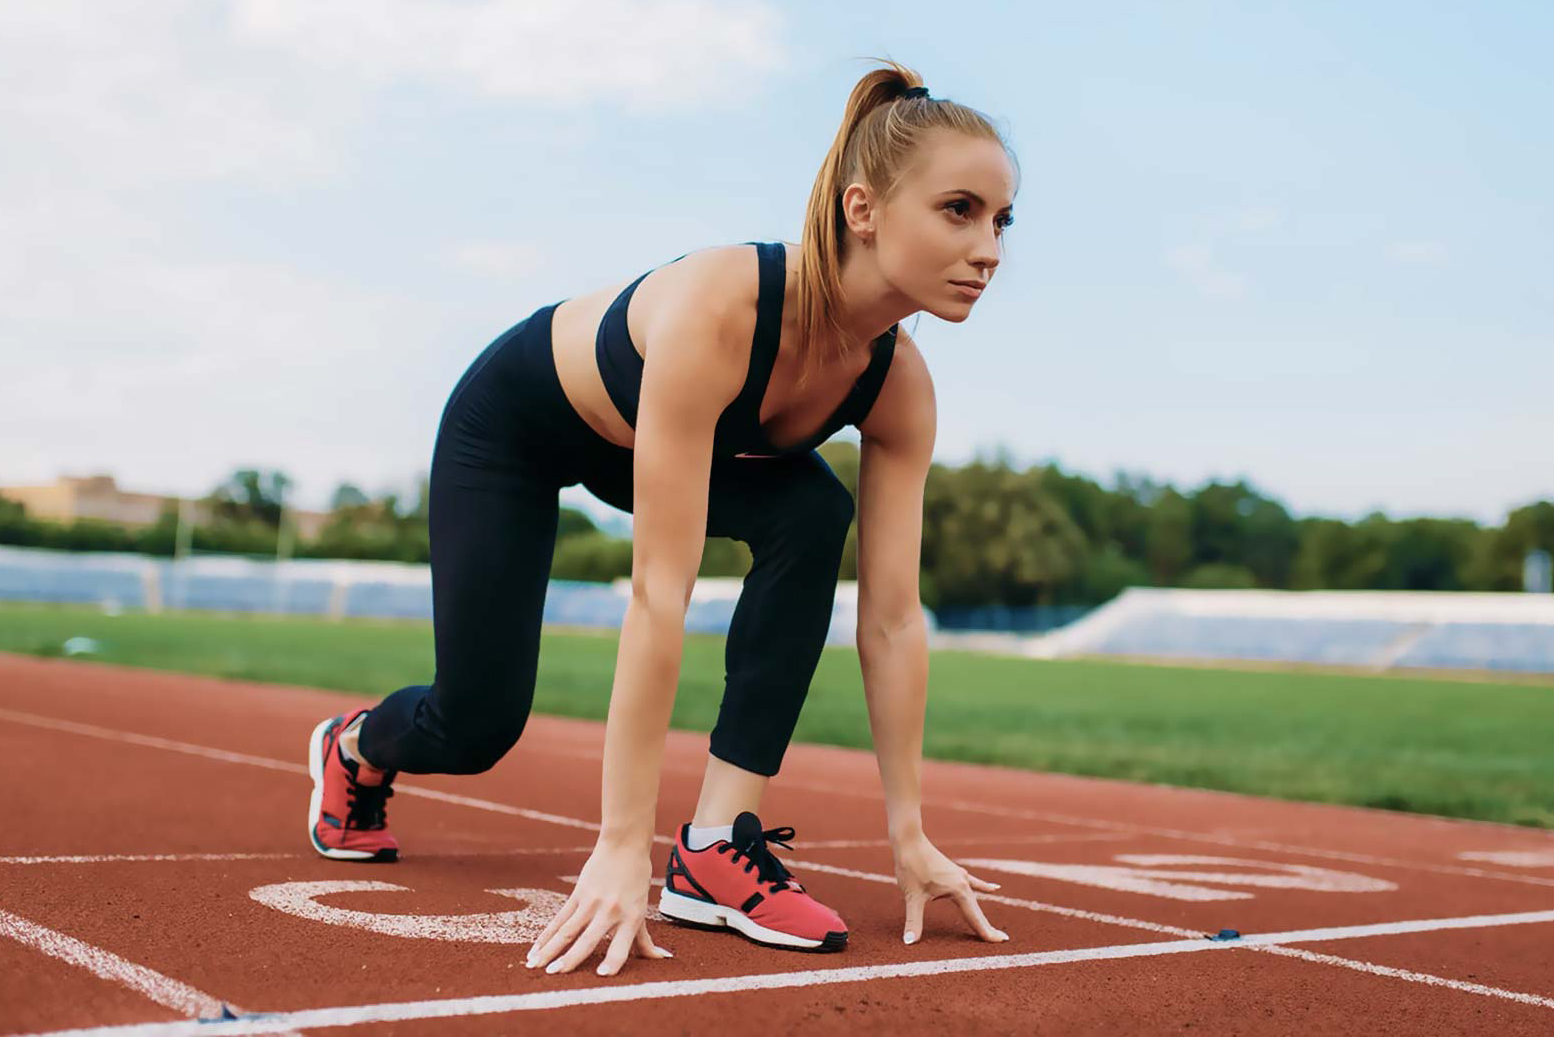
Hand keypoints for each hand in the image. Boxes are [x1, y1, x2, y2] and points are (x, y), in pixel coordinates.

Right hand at [525, 837, 673, 975]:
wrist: (624, 845)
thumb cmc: (637, 880)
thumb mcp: (642, 909)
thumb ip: (645, 939)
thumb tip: (663, 958)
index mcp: (631, 917)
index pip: (622, 945)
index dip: (613, 961)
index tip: (602, 975)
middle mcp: (611, 911)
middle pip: (587, 939)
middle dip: (570, 958)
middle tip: (554, 974)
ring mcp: (592, 902)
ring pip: (567, 930)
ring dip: (550, 949)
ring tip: (535, 965)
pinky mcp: (578, 894)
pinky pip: (560, 918)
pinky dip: (547, 934)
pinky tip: (536, 948)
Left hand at [892, 832, 1008, 945]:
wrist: (909, 839)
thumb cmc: (910, 866)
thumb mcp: (912, 896)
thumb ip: (913, 920)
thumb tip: (909, 942)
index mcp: (958, 890)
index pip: (974, 917)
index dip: (985, 932)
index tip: (999, 942)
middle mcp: (963, 882)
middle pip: (977, 910)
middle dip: (986, 926)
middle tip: (1001, 939)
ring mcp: (959, 875)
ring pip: (973, 899)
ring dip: (981, 914)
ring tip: (991, 926)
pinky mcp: (953, 871)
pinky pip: (972, 882)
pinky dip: (982, 887)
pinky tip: (994, 889)